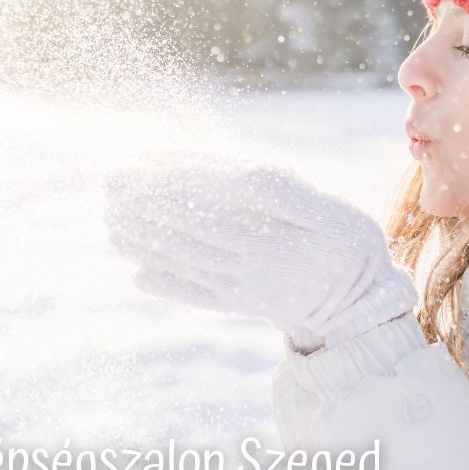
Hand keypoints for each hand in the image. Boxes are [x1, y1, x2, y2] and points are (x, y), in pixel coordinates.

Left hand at [102, 160, 417, 351]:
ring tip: (112, 218)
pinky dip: (165, 286)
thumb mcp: (328, 211)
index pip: (207, 208)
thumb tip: (240, 175)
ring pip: (183, 263)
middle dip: (145, 205)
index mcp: (268, 241)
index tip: (140, 163)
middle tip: (109, 181)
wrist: (359, 305)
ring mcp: (240, 289)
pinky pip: (195, 296)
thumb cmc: (347, 245)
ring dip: (144, 240)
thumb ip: (284, 193)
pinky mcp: (239, 305)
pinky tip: (136, 273)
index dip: (171, 185)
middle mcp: (247, 269)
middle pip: (186, 234)